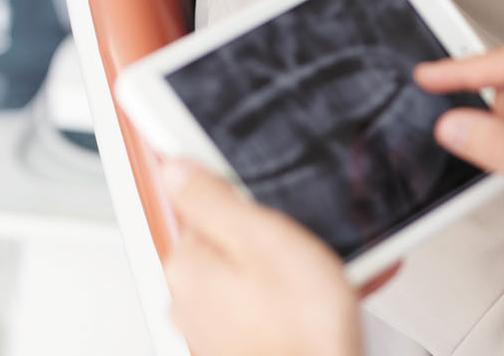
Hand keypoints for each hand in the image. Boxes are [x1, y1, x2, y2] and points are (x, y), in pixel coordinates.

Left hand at [160, 159, 395, 355]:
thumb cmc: (303, 329)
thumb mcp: (265, 239)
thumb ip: (214, 198)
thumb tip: (176, 167)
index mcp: (187, 265)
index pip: (201, 201)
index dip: (246, 196)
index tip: (275, 204)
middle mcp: (188, 300)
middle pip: (230, 239)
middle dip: (272, 235)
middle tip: (309, 241)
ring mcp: (213, 329)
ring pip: (253, 274)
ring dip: (289, 267)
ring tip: (327, 275)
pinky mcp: (240, 347)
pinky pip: (266, 306)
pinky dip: (294, 299)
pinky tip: (324, 303)